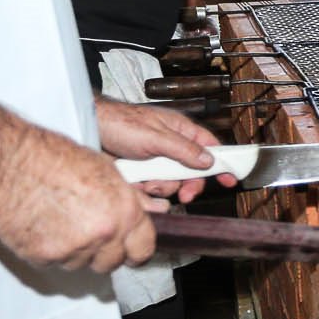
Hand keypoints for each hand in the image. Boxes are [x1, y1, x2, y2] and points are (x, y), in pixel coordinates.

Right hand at [0, 125, 161, 272]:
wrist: (6, 161)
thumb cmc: (51, 157)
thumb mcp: (104, 170)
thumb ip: (125, 200)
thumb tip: (141, 214)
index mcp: (124, 210)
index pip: (143, 248)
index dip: (136, 253)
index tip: (130, 256)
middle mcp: (104, 232)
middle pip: (111, 262)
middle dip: (102, 253)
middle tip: (85, 235)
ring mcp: (74, 248)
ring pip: (80, 264)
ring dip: (73, 252)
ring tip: (56, 222)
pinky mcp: (44, 256)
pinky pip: (52, 264)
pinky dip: (47, 251)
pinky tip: (39, 226)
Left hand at [95, 99, 233, 203]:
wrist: (87, 129)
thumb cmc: (120, 123)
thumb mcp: (156, 137)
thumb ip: (185, 150)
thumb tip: (209, 161)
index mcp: (181, 132)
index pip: (210, 148)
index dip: (222, 164)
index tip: (231, 180)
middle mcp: (170, 147)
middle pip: (191, 173)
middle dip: (186, 185)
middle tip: (184, 195)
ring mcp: (155, 161)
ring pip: (170, 183)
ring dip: (160, 186)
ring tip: (146, 180)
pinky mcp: (140, 172)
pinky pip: (150, 188)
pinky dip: (143, 188)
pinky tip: (134, 181)